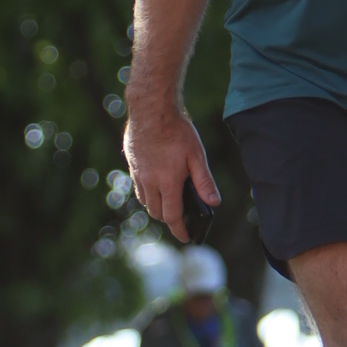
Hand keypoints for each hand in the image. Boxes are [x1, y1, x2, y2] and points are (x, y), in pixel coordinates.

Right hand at [123, 98, 219, 238]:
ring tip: (169, 202)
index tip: (186, 237)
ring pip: (145, 201)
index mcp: (167, 183)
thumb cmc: (176, 130)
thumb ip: (204, 181)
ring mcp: (138, 173)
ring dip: (156, 206)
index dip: (179, 230)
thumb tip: (214, 202)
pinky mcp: (132, 164)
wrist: (151, 109)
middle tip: (180, 218)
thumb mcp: (196, 155)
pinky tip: (156, 184)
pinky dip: (147, 193)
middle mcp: (149, 182)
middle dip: (168, 219)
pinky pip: (138, 187)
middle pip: (157, 212)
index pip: (172, 216)